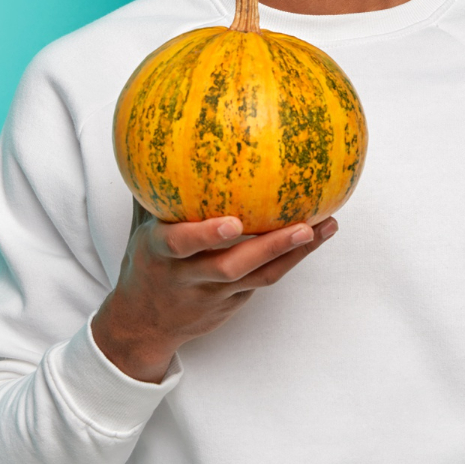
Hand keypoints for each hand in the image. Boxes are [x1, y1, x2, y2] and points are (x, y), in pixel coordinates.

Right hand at [90, 204, 338, 382]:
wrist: (143, 324)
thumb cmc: (145, 264)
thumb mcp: (139, 228)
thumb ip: (150, 190)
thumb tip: (150, 139)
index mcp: (161, 253)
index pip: (181, 245)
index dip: (206, 237)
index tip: (232, 223)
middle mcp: (190, 275)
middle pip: (232, 266)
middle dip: (268, 248)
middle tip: (301, 226)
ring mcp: (214, 291)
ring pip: (259, 275)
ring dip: (294, 252)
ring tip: (325, 225)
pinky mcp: (234, 300)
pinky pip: (266, 278)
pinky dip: (294, 257)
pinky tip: (320, 232)